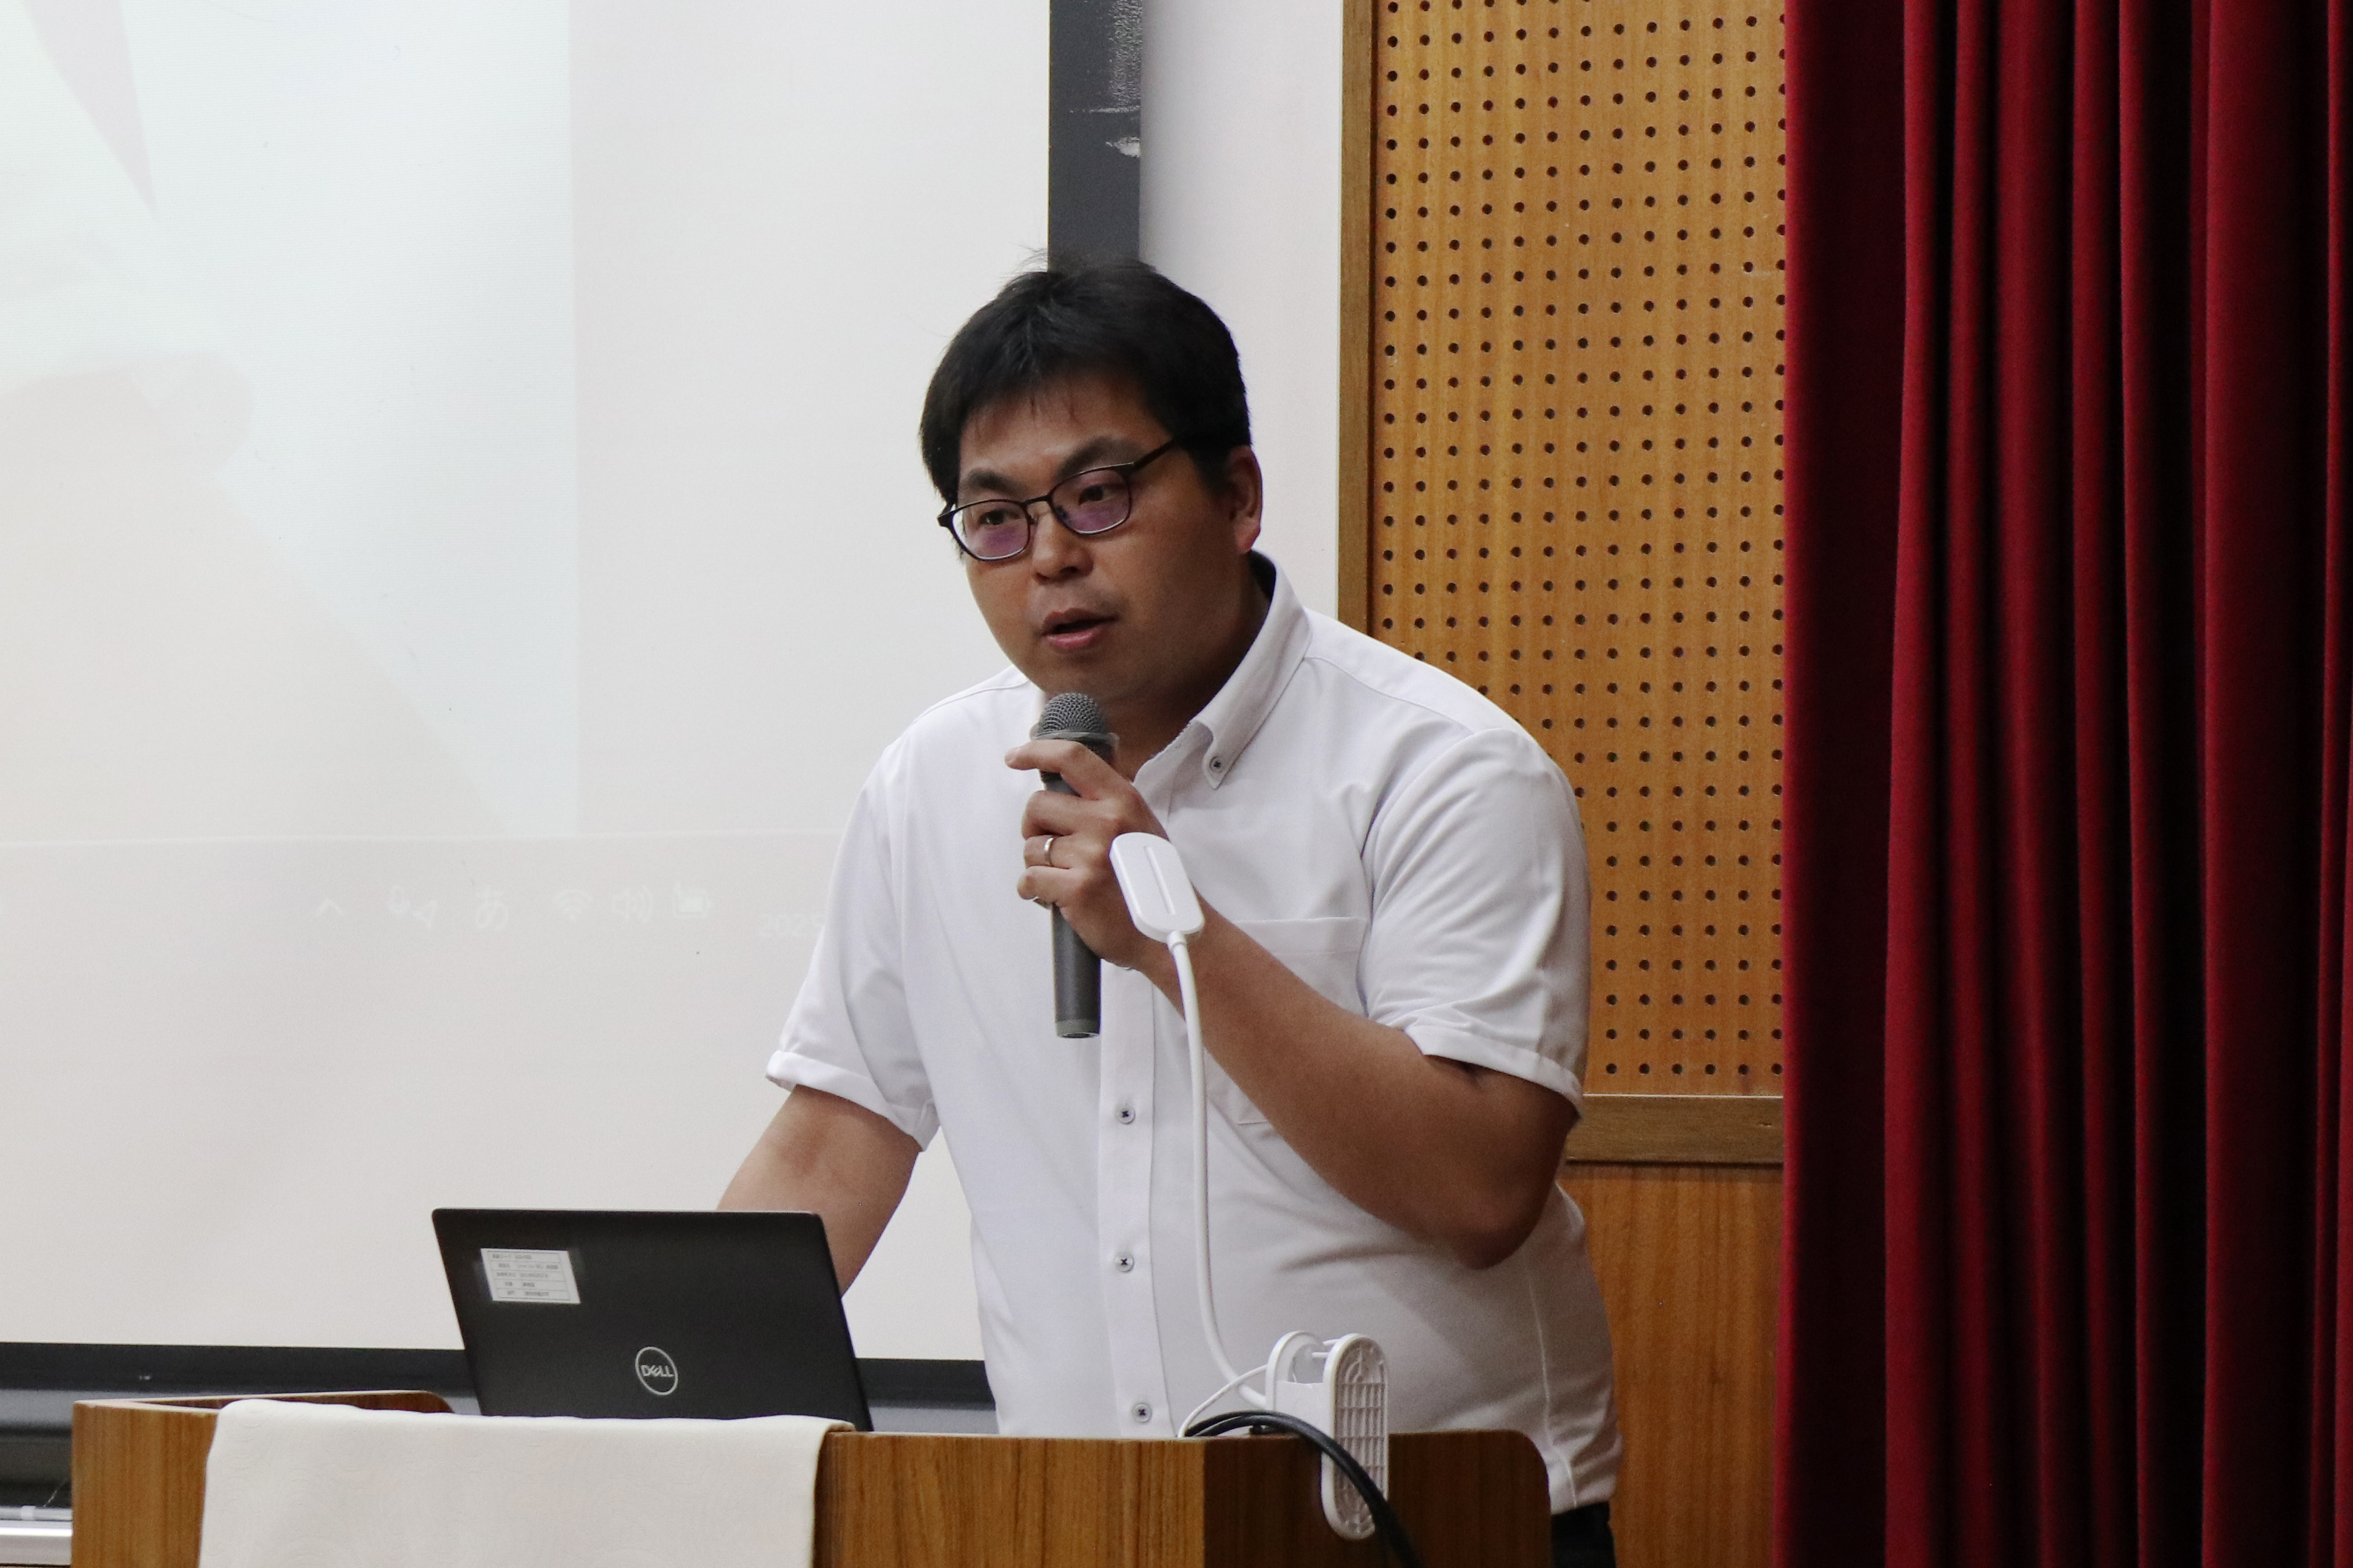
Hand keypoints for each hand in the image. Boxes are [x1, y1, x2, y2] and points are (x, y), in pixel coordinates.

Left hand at [1004, 738, 1171, 973]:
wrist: (1169, 933)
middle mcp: (1107, 821)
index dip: (1036, 752)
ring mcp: (1092, 855)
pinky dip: (1033, 891)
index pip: (1072, 758)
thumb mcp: (1141, 824)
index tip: (1014, 757)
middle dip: (1034, 827)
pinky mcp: (1077, 888)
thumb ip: (1108, 798)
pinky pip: (1030, 879)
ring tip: (1064, 877)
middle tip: (1053, 847)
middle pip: (1037, 805)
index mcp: (1123, 799)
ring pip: (1031, 846)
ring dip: (1038, 864)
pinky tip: (1055, 897)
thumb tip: (1070, 771)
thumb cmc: (1151, 881)